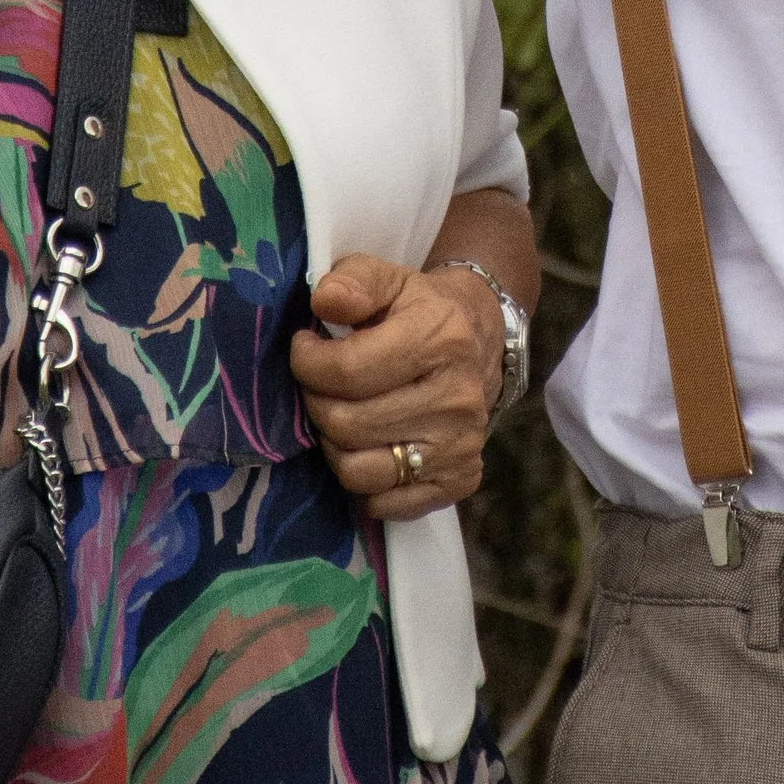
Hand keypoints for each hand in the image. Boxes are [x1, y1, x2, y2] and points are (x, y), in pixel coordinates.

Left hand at [288, 257, 500, 520]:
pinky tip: (366, 447)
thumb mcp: (388, 279)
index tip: (304, 350)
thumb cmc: (418, 310)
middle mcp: (458, 397)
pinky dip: (363, 484)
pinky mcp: (461, 479)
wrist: (479, 340)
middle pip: (348, 424)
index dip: (308, 363)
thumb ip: (352, 281)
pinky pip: (386, 504)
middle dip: (316, 405)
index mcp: (441, 338)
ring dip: (334, 447)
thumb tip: (323, 301)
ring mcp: (462, 444)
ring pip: (361, 472)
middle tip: (317, 387)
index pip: (348, 370)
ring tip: (339, 417)